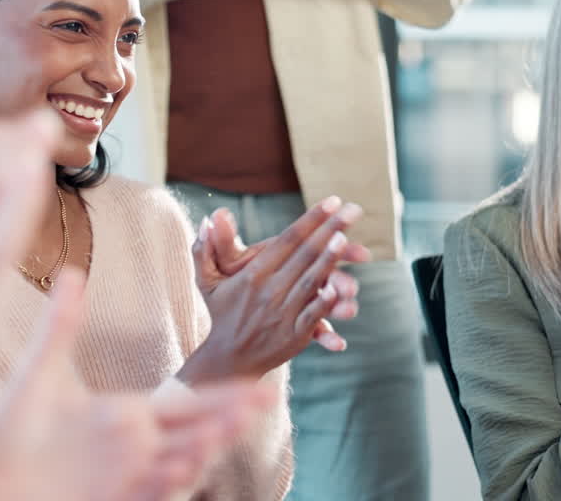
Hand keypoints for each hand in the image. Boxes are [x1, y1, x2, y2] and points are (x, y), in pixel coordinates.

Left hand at [0, 268, 276, 500]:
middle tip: (260, 402)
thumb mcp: (38, 374)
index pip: (188, 406)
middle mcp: (133, 450)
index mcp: (127, 418)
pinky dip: (163, 484)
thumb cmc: (6, 436)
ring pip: (176, 465)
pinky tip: (177, 468)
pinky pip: (144, 495)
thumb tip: (69, 271)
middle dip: (226, 420)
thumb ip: (61, 324)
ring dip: (200, 451)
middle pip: (194, 434)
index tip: (260, 385)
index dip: (224, 398)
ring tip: (221, 431)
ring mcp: (122, 480)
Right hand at [180, 198, 367, 382]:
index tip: (332, 201)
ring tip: (347, 240)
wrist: (228, 359)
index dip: (311, 219)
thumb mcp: (208, 280)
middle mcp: (269, 290)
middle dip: (330, 230)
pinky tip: (341, 291)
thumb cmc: (222, 313)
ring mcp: (283, 313)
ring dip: (330, 261)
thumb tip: (210, 217)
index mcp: (253, 274)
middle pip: (305, 254)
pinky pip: (312, 317)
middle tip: (353, 210)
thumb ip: (207, 248)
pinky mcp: (294, 336)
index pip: (288, 240)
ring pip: (310, 282)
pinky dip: (325, 304)